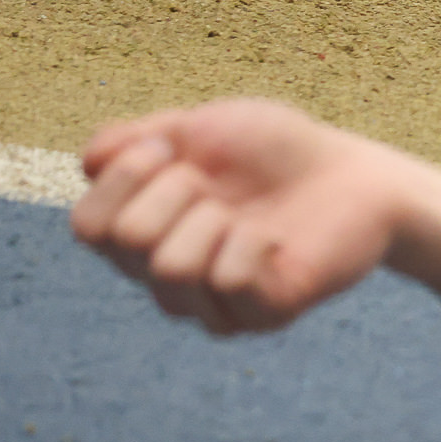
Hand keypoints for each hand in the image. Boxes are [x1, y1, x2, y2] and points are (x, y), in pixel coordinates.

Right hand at [72, 98, 403, 333]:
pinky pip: (229, 282)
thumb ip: (135, 140)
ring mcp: (211, 304)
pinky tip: (275, 239)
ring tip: (246, 213)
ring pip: (171, 269)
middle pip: (127, 241)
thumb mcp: (199, 126)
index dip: (124, 176)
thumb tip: (90, 162)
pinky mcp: (260, 315)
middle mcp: (164, 277)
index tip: (171, 148)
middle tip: (218, 183)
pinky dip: (253, 244)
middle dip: (176, 190)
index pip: (86, 227)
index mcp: (141, 233)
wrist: (353, 173)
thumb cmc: (274, 150)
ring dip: (214, 219)